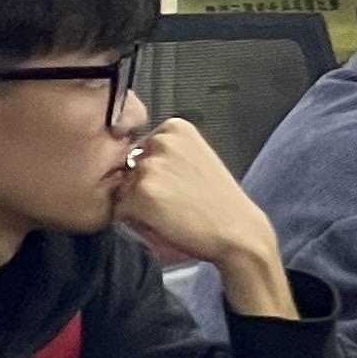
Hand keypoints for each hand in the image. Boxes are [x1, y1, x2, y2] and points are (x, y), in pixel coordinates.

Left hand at [109, 121, 291, 316]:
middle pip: (127, 167)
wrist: (238, 230)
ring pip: (121, 189)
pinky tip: (163, 221)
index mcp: (176, 127)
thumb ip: (166, 154)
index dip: (156, 172)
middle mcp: (161, 141)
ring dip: (136, 204)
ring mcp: (150, 166)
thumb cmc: (219, 202)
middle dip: (143, 186)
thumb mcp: (197, 158)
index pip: (140, 148)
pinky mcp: (140, 193)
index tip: (179, 182)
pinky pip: (118, 210)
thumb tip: (127, 163)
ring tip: (170, 211)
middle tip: (175, 199)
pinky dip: (134, 221)